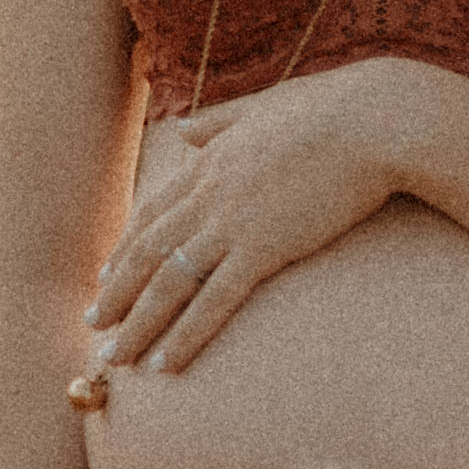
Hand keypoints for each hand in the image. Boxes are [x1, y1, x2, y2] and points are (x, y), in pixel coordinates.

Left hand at [82, 68, 432, 378]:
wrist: (373, 120)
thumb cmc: (330, 108)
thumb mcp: (262, 105)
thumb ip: (219, 120)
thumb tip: (185, 128)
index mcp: (209, 161)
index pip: (153, 213)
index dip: (126, 249)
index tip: (106, 278)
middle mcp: (209, 194)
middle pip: (148, 252)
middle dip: (117, 294)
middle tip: (95, 326)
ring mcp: (232, 222)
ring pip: (168, 282)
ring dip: (139, 324)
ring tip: (117, 357)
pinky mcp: (264, 247)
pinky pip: (214, 300)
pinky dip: (186, 334)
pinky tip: (167, 363)